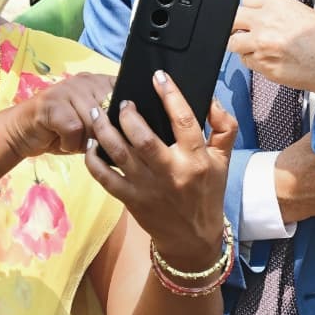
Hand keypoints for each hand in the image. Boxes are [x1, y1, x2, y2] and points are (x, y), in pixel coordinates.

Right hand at [2, 72, 116, 159]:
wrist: (22, 132)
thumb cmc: (63, 131)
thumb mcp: (92, 125)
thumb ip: (111, 122)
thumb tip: (137, 133)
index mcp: (100, 82)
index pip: (125, 95)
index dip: (125, 118)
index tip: (116, 132)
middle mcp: (86, 80)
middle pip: (110, 113)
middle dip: (103, 135)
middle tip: (88, 141)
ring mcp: (68, 89)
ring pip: (94, 122)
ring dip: (85, 141)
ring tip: (73, 140)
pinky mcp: (52, 103)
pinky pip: (75, 129)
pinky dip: (70, 144)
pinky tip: (61, 141)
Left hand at [86, 70, 235, 271]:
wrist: (193, 238)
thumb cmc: (208, 192)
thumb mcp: (223, 159)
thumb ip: (223, 126)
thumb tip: (210, 98)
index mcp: (196, 159)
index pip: (184, 120)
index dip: (171, 94)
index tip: (159, 76)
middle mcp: (171, 172)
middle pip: (143, 138)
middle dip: (128, 114)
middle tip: (122, 101)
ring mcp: (147, 187)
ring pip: (120, 154)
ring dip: (104, 130)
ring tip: (96, 113)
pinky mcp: (130, 200)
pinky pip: (105, 178)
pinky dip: (94, 160)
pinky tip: (91, 144)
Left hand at [228, 0, 314, 101]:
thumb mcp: (301, 11)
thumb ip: (277, 11)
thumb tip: (261, 14)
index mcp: (277, 4)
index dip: (249, 7)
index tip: (252, 13)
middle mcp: (265, 23)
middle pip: (232, 19)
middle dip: (237, 24)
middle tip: (245, 30)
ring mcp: (262, 46)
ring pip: (234, 43)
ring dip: (242, 44)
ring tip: (258, 47)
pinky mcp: (264, 67)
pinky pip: (247, 62)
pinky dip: (253, 60)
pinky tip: (270, 59)